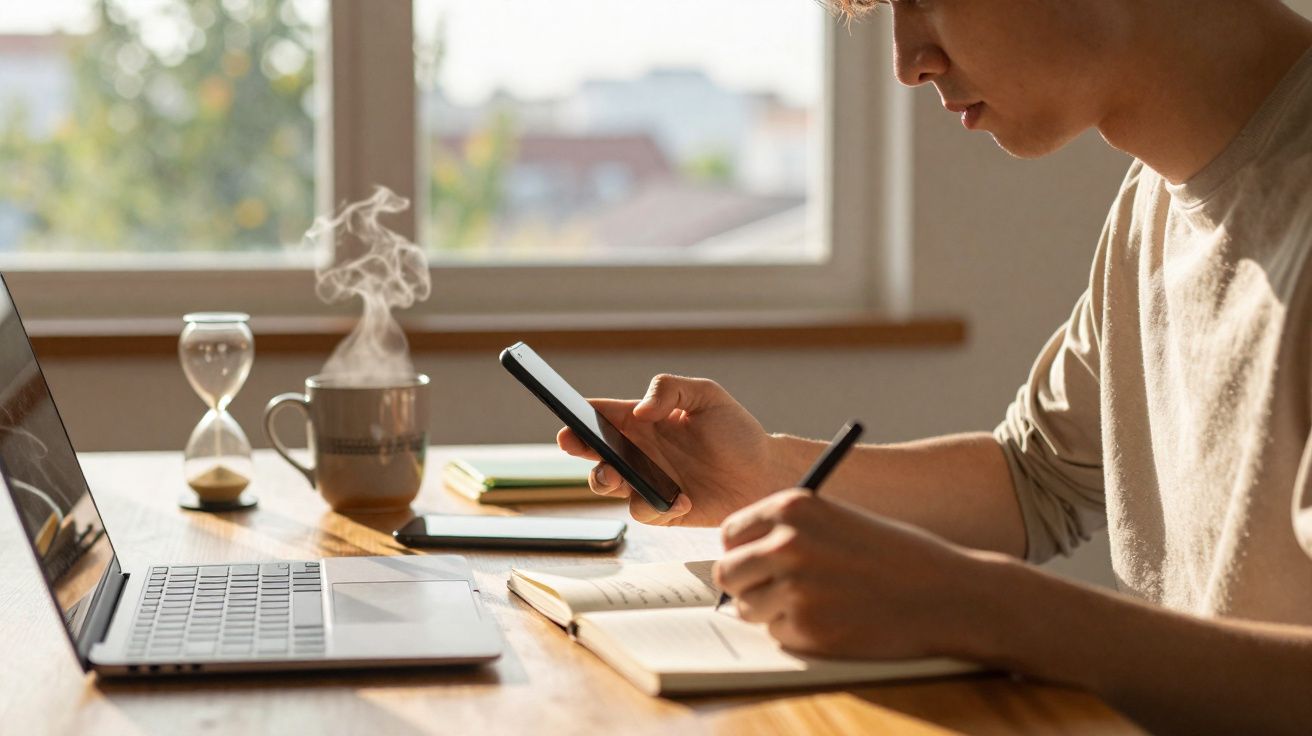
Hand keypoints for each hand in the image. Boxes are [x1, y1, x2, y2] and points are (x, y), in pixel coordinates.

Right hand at [556, 374, 785, 525]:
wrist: (763, 474)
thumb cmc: (736, 431)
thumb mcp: (707, 395)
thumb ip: (670, 389)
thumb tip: (640, 410)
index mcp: (642, 420)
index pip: (602, 415)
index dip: (580, 416)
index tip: (570, 420)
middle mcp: (638, 451)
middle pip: (593, 450)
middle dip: (579, 448)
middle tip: (579, 447)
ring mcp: (647, 480)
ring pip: (607, 483)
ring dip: (605, 479)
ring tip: (617, 476)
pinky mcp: (662, 509)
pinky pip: (642, 509)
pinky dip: (656, 505)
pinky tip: (683, 499)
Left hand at [713, 490, 991, 659]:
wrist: (944, 593)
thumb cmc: (893, 555)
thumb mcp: (837, 520)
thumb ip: (786, 531)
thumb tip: (735, 557)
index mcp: (793, 507)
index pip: (731, 532)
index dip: (740, 550)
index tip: (753, 560)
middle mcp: (786, 543)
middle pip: (728, 571)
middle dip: (744, 583)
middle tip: (771, 590)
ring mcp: (794, 588)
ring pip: (748, 606)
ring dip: (771, 609)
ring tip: (818, 601)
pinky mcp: (807, 629)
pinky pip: (776, 633)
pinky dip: (797, 632)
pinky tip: (835, 619)